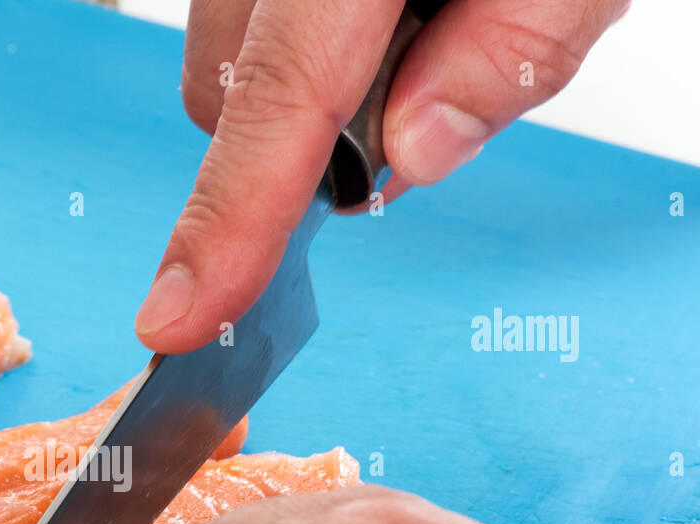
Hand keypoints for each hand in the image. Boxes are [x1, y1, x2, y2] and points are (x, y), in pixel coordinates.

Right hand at [135, 0, 628, 352]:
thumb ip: (522, 42)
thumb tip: (416, 151)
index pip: (279, 93)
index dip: (227, 221)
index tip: (177, 315)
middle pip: (227, 81)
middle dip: (303, 134)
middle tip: (433, 80)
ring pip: (228, 43)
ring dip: (307, 75)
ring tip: (424, 8)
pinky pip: (243, 0)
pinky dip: (306, 26)